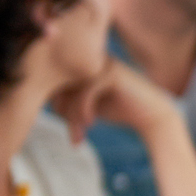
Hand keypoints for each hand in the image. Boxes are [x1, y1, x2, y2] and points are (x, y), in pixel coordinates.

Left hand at [50, 57, 181, 144]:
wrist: (153, 116)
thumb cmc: (120, 110)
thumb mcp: (88, 104)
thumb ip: (67, 98)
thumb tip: (42, 100)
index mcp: (86, 64)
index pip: (58, 82)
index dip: (58, 105)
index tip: (71, 127)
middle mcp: (92, 60)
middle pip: (61, 84)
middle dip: (64, 113)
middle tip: (75, 134)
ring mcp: (102, 64)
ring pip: (71, 90)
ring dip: (72, 117)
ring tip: (80, 135)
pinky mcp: (111, 74)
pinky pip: (84, 93)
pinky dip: (83, 111)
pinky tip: (91, 124)